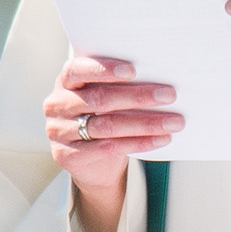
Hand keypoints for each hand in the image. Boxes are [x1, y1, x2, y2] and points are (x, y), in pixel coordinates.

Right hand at [45, 54, 181, 196]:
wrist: (90, 162)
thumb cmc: (101, 118)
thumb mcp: (104, 97)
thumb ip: (118, 85)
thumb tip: (159, 77)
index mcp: (65, 82)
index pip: (78, 70)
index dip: (104, 69)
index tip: (133, 70)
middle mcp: (57, 105)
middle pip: (99, 99)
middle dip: (138, 96)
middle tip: (168, 95)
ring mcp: (59, 131)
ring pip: (107, 125)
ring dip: (145, 123)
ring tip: (173, 121)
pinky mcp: (68, 155)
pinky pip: (109, 147)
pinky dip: (139, 142)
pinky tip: (160, 138)